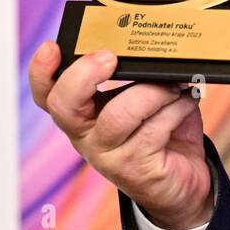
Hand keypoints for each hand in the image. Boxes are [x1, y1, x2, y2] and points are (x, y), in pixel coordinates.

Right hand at [28, 42, 213, 229]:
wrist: (184, 184)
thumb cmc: (164, 132)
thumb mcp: (147, 99)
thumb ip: (140, 76)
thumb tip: (152, 45)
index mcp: (84, 115)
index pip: (48, 95)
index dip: (41, 72)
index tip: (52, 47)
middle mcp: (87, 137)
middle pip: (64, 105)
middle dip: (83, 75)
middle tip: (109, 58)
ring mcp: (108, 157)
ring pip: (119, 114)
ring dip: (154, 92)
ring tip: (177, 85)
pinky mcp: (135, 169)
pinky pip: (154, 129)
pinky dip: (177, 108)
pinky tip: (189, 101)